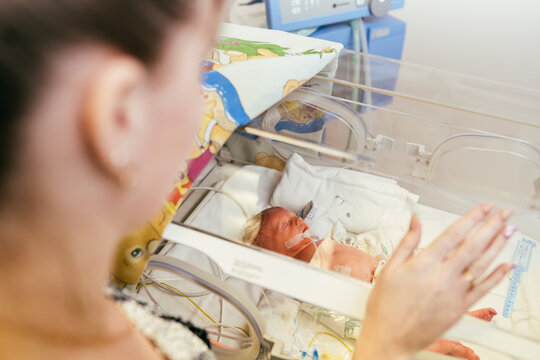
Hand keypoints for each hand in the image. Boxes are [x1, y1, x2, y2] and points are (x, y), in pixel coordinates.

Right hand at [354, 205, 513, 359]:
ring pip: (482, 265)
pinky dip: (497, 277)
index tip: (484, 208)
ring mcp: (454, 293)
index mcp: (424, 263)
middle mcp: (443, 276)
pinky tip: (506, 265)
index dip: (472, 218)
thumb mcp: (389, 268)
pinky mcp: (460, 308)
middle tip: (504, 214)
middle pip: (473, 246)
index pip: (454, 234)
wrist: (390, 337)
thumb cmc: (386, 306)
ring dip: (498, 246)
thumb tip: (415, 220)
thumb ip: (407, 242)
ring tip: (508, 230)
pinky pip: (483, 289)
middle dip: (492, 226)